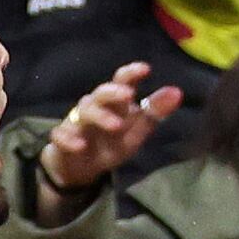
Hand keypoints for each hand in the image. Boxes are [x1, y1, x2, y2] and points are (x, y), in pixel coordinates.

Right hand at [33, 60, 182, 213]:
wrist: (81, 169)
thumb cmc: (110, 144)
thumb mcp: (136, 132)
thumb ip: (154, 113)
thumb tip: (177, 91)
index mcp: (114, 103)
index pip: (121, 81)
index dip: (131, 73)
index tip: (145, 69)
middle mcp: (95, 107)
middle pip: (101, 92)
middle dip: (114, 92)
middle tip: (129, 95)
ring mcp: (77, 121)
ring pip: (84, 110)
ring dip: (99, 116)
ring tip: (116, 126)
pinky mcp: (62, 139)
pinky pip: (61, 134)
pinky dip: (69, 139)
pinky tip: (80, 146)